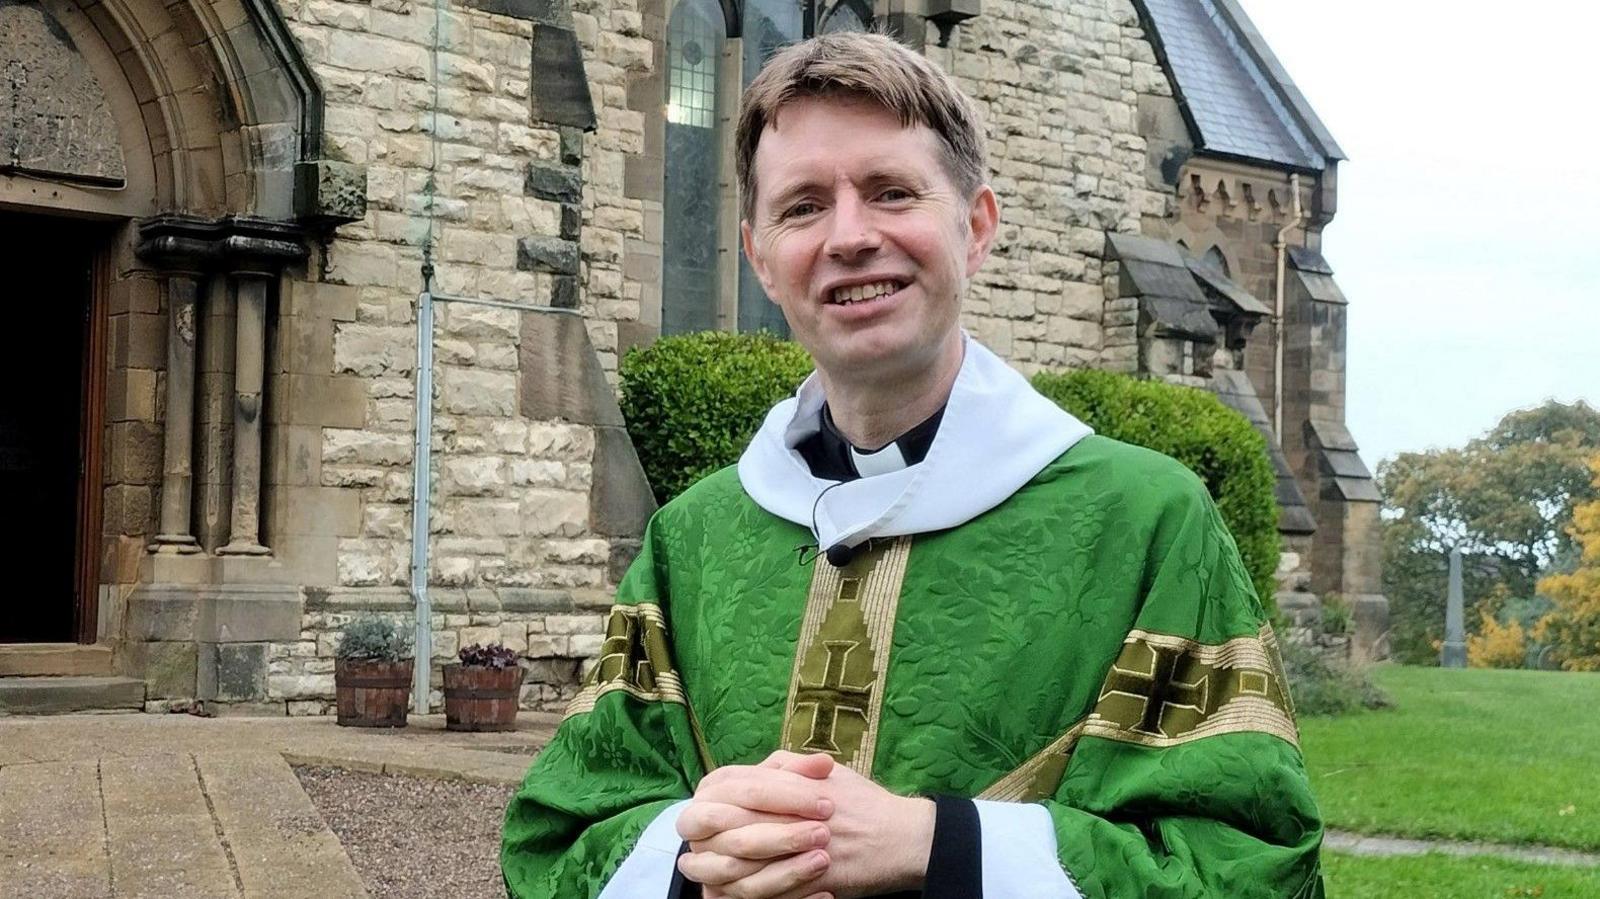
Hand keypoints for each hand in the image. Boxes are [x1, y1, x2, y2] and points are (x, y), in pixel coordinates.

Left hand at [677, 752, 934, 898]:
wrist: (902, 836)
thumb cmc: (864, 802)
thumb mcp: (827, 771)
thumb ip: (787, 765)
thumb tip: (757, 767)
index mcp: (789, 781)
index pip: (731, 786)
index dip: (709, 802)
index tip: (701, 814)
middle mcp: (790, 811)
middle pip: (728, 824)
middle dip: (706, 839)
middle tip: (693, 850)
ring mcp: (799, 846)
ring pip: (742, 863)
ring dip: (719, 872)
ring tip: (707, 877)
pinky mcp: (810, 878)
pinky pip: (768, 891)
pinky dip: (749, 895)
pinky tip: (736, 894)